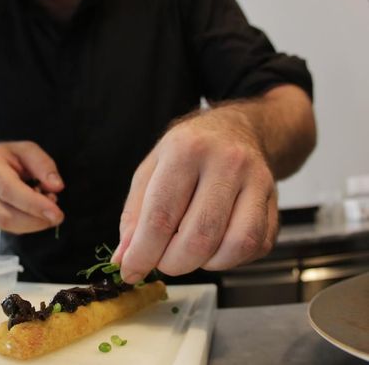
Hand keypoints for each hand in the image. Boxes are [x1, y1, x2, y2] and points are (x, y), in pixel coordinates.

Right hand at [0, 141, 64, 233]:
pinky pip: (7, 229)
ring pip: (5, 226)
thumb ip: (43, 165)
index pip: (8, 190)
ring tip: (46, 211)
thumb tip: (56, 186)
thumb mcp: (27, 150)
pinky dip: (26, 225)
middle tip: (57, 215)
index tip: (56, 212)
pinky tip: (34, 213)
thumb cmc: (7, 157)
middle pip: (5, 215)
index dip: (34, 204)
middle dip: (36, 220)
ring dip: (32, 224)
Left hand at [111, 108, 277, 283]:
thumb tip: (125, 258)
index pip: (162, 215)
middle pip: (200, 236)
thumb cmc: (188, 152)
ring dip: (205, 264)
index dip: (144, 252)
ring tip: (188, 252)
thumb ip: (134, 215)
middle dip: (173, 263)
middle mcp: (227, 162)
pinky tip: (214, 246)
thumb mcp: (151, 170)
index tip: (131, 271)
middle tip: (161, 262)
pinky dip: (230, 259)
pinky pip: (256, 247)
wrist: (237, 130)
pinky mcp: (276, 202)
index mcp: (186, 150)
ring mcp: (258, 181)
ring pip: (234, 245)